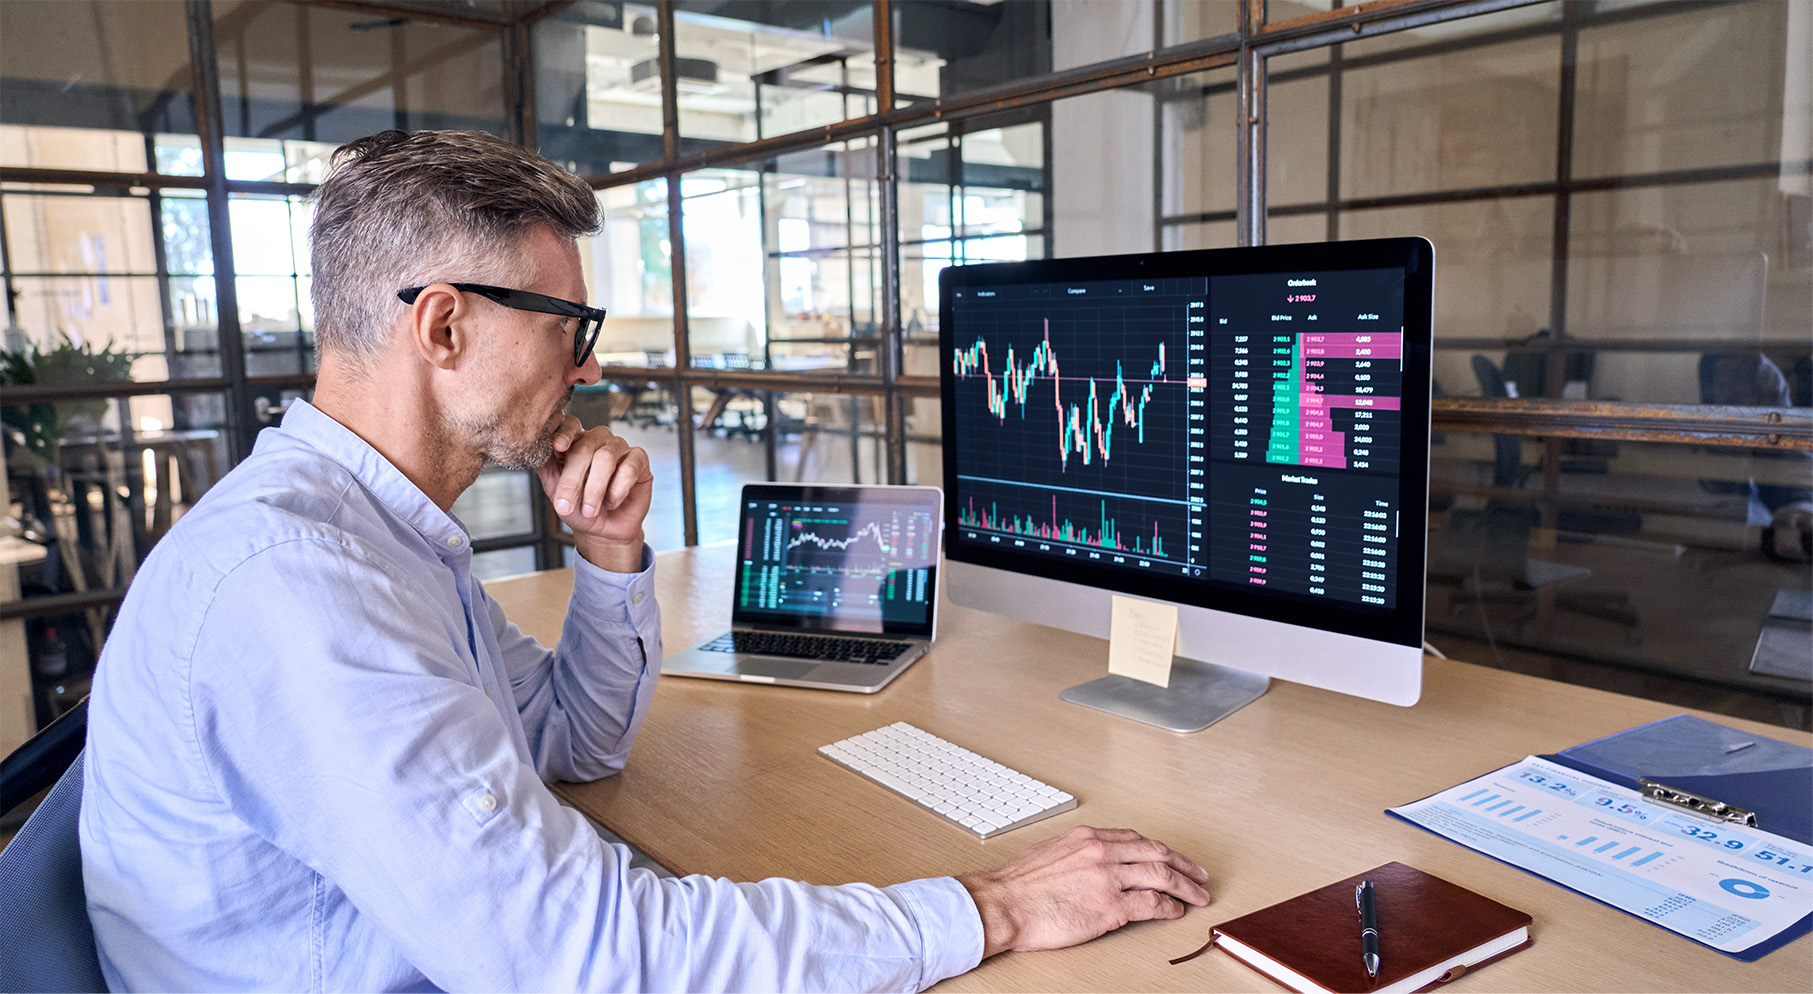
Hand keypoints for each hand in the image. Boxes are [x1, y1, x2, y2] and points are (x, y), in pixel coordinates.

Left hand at [536, 416, 652, 572]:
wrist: (602, 531)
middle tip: (565, 506)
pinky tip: (612, 502)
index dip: (564, 432)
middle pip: (585, 447)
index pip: (570, 425)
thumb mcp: (555, 489)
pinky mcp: (639, 459)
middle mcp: (597, 439)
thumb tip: (533, 447)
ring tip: (589, 510)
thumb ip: (545, 466)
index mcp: (575, 441)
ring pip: (606, 457)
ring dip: (595, 489)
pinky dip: (617, 490)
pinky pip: (629, 469)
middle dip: (573, 480)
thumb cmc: (578, 508)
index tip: (558, 447)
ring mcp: (619, 447)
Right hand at [957, 826, 1209, 957]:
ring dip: (1185, 887)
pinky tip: (1175, 912)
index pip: (1136, 839)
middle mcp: (1102, 851)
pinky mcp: (1110, 906)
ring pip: (1161, 876)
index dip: (1160, 849)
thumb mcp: (1051, 852)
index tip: (1171, 857)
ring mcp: (1108, 878)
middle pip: (1157, 853)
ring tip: (1197, 896)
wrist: (1003, 904)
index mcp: (1088, 837)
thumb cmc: (1018, 885)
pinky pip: (1152, 904)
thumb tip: (1093, 861)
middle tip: (1199, 875)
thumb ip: (1078, 853)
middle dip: (1184, 865)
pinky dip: (1169, 908)